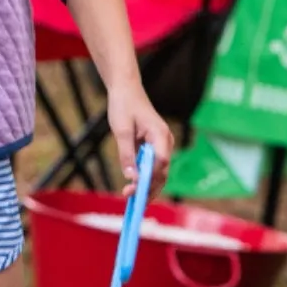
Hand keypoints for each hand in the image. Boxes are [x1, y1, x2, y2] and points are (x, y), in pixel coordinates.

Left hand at [104, 81, 172, 195]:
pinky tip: (133, 186)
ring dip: (146, 185)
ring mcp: (161, 145)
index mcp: (160, 134)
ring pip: (159, 171)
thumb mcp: (121, 130)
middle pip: (162, 171)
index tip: (133, 188)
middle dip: (148, 187)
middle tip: (129, 196)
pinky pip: (152, 166)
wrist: (126, 90)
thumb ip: (127, 154)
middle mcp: (165, 141)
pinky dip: (144, 177)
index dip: (149, 177)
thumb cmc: (124, 106)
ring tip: (130, 196)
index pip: (161, 162)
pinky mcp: (154, 147)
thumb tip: (131, 177)